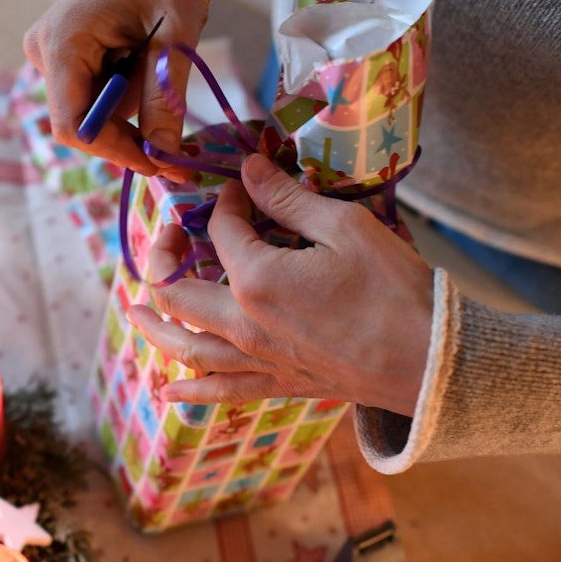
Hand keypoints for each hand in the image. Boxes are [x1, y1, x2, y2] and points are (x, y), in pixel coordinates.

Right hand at [22, 0, 204, 179]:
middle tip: (174, 142)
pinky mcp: (64, 58)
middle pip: (83, 123)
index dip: (114, 151)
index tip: (157, 163)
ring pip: (92, 112)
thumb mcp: (173, 34)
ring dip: (131, 111)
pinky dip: (125, 97)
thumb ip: (165, 95)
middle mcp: (46, 53)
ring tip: (157, 70)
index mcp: (64, 43)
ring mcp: (52, 56)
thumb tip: (164, 154)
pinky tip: (141, 68)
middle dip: (128, 136)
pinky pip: (93, 96)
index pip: (75, 125)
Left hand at [126, 153, 434, 415]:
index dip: (227, 201)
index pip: (220, 231)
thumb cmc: (393, 289)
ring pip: (186, 347)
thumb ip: (289, 199)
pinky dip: (189, 390)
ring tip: (133, 313)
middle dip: (164, 259)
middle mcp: (243, 325)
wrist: (427, 359)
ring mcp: (257, 360)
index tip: (244, 186)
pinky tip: (166, 391)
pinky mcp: (277, 383)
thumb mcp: (345, 227)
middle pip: (177, 294)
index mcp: (256, 280)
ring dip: (154, 327)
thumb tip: (250, 169)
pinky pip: (220, 392)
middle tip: (169, 237)